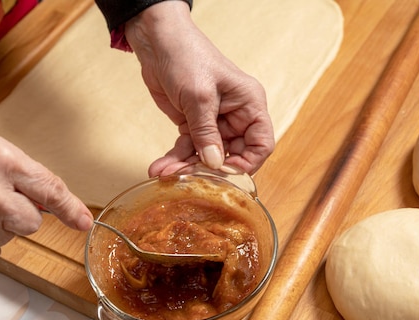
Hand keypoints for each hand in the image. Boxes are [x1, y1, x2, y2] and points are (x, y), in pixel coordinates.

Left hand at [124, 1, 274, 176]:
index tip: (223, 173)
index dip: (247, 163)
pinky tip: (160, 168)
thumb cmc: (187, 56)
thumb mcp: (199, 96)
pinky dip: (175, 159)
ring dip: (186, 167)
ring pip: (206, 156)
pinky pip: (188, 149)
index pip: (261, 144)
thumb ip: (206, 132)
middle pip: (232, 155)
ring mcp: (214, 122)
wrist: (157, 42)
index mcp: (249, 104)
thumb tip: (214, 164)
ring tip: (165, 174)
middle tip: (188, 178)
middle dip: (209, 169)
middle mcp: (236, 116)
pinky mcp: (193, 125)